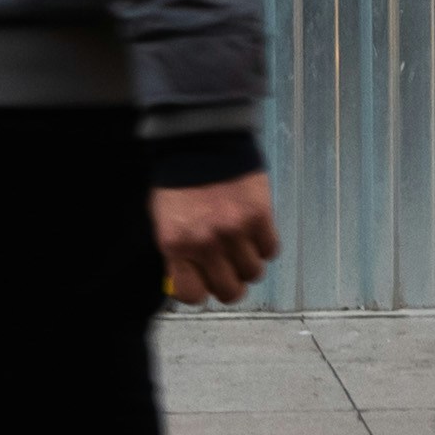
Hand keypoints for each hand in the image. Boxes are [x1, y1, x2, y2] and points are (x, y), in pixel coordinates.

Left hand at [153, 170, 278, 305]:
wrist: (200, 140)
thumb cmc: (178, 181)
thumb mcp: (164, 220)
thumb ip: (177, 254)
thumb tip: (193, 281)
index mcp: (176, 245)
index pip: (193, 295)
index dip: (202, 291)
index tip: (205, 283)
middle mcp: (206, 243)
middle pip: (230, 291)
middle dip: (230, 284)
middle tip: (229, 269)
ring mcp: (235, 231)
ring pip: (253, 272)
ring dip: (249, 263)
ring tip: (242, 244)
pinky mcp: (259, 216)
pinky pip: (270, 250)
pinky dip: (264, 244)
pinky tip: (254, 230)